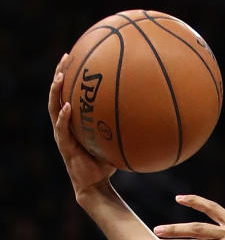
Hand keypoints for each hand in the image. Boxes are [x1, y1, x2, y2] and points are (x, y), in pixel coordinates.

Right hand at [48, 53, 116, 199]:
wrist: (95, 185)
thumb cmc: (108, 162)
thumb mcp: (119, 141)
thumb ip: (130, 129)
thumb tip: (156, 118)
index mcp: (75, 119)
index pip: (70, 91)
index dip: (71, 73)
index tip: (77, 54)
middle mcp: (65, 123)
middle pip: (58, 92)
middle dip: (60, 73)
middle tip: (66, 56)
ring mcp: (62, 134)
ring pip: (53, 107)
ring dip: (55, 91)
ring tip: (59, 77)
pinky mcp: (64, 146)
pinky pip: (62, 129)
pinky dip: (64, 117)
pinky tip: (68, 107)